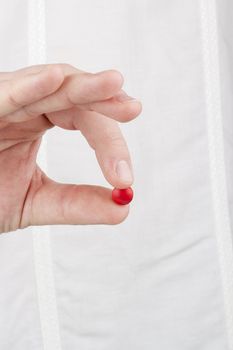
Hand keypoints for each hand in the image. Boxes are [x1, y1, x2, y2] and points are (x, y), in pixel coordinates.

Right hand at [0, 63, 141, 232]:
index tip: (124, 176)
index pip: (84, 120)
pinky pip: (4, 93)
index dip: (109, 144)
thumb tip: (122, 206)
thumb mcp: (37, 201)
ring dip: (82, 84)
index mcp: (38, 121)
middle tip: (132, 109)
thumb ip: (77, 203)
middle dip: (105, 101)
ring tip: (113, 84)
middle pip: (73, 96)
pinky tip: (53, 80)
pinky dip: (27, 87)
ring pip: (47, 84)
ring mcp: (4, 102)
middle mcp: (25, 106)